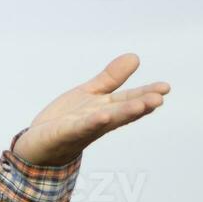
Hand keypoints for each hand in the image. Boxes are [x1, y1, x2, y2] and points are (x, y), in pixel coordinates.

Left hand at [12, 53, 169, 166]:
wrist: (37, 144)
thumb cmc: (67, 119)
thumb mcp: (90, 94)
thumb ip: (111, 78)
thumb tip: (135, 57)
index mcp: (106, 109)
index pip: (129, 101)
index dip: (146, 95)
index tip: (165, 88)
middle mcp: (98, 121)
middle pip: (121, 112)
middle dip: (140, 106)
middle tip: (159, 99)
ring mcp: (82, 129)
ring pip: (105, 121)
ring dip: (123, 114)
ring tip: (141, 106)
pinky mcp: (64, 134)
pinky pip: (79, 128)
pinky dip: (91, 122)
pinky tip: (103, 115)